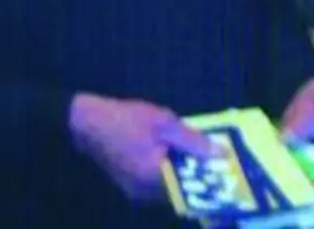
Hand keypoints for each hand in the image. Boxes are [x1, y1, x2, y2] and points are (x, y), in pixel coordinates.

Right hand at [68, 93, 212, 201]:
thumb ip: (193, 140)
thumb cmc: (126, 120)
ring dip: (187, 176)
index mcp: (155, 178)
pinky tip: (181, 157)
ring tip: (202, 158)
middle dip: (200, 179)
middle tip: (218, 163)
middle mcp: (146, 193)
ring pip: (171, 189)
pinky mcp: (132, 186)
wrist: (87, 123)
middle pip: (182, 192)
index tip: (226, 173)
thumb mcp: (165, 122)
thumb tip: (219, 153)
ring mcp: (137, 192)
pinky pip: (159, 185)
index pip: (191, 190)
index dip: (210, 182)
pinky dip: (172, 174)